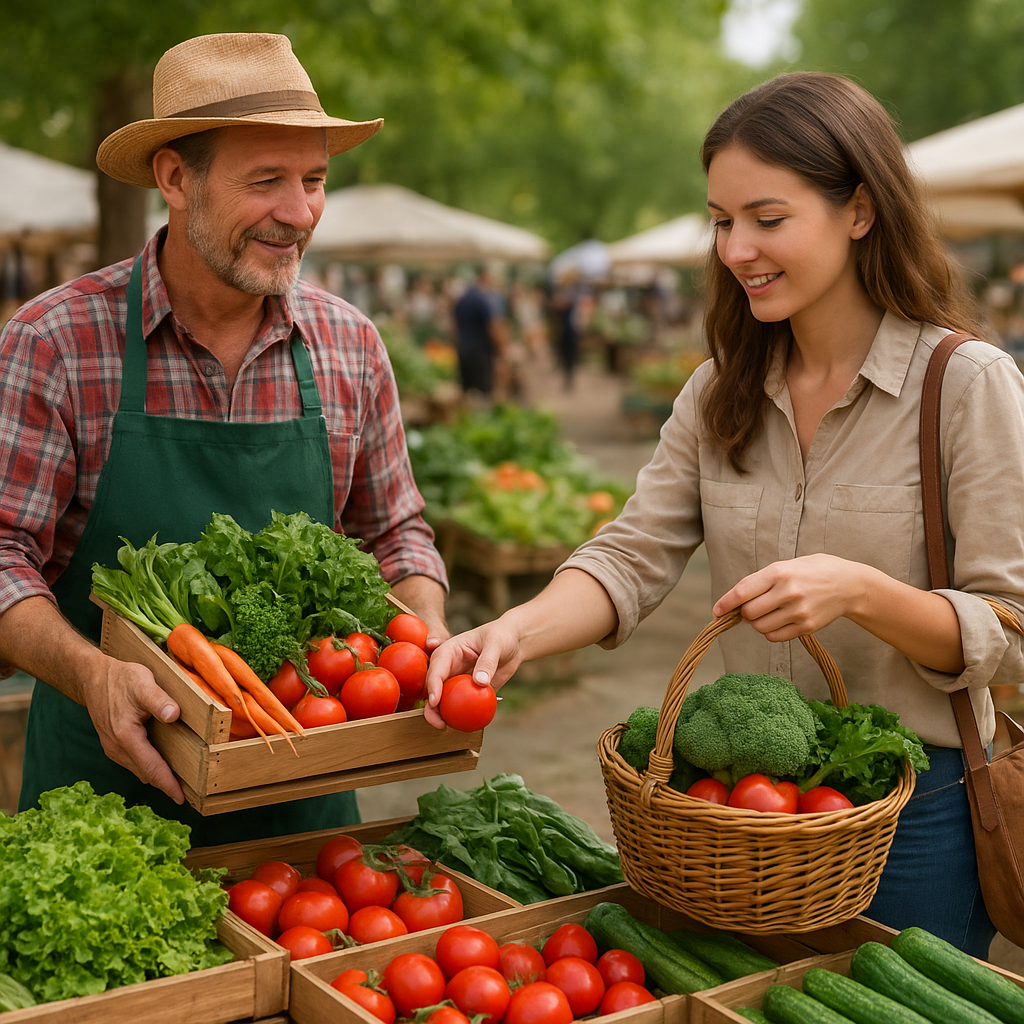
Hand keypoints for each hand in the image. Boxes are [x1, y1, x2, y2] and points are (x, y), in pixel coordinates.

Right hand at [84, 656, 184, 803]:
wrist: (93, 678)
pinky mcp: (114, 745)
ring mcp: (114, 748)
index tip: (181, 798)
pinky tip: (163, 765)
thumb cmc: (121, 679)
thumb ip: (159, 700)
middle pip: (146, 773)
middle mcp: (117, 748)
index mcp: (126, 736)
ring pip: (140, 770)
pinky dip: (149, 767)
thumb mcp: (143, 683)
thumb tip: (174, 715)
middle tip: (191, 793)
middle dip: (166, 784)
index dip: (167, 784)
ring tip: (181, 783)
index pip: (151, 767)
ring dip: (158, 777)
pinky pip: (134, 762)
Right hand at [422, 620, 522, 728]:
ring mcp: (457, 680)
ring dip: (442, 714)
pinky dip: (461, 715)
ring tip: (445, 727)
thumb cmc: (502, 636)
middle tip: (438, 722)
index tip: (435, 702)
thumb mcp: (495, 644)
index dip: (433, 686)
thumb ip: (487, 661)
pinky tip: (465, 725)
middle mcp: (449, 667)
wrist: (513, 642)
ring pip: (444, 699)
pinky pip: (462, 705)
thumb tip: (479, 682)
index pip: (436, 669)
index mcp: (449, 651)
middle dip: (431, 706)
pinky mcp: (468, 691)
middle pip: (434, 688)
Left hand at [712, 554, 867, 641]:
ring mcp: (798, 611)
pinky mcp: (807, 626)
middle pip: (749, 613)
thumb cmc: (813, 571)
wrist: (849, 584)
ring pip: (760, 627)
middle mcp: (788, 592)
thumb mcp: (787, 565)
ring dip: (757, 623)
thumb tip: (736, 600)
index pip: (743, 592)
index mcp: (779, 572)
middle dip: (744, 613)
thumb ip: (762, 580)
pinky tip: (776, 621)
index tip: (716, 611)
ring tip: (767, 612)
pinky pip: (775, 637)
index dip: (725, 603)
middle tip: (750, 608)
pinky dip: (769, 632)